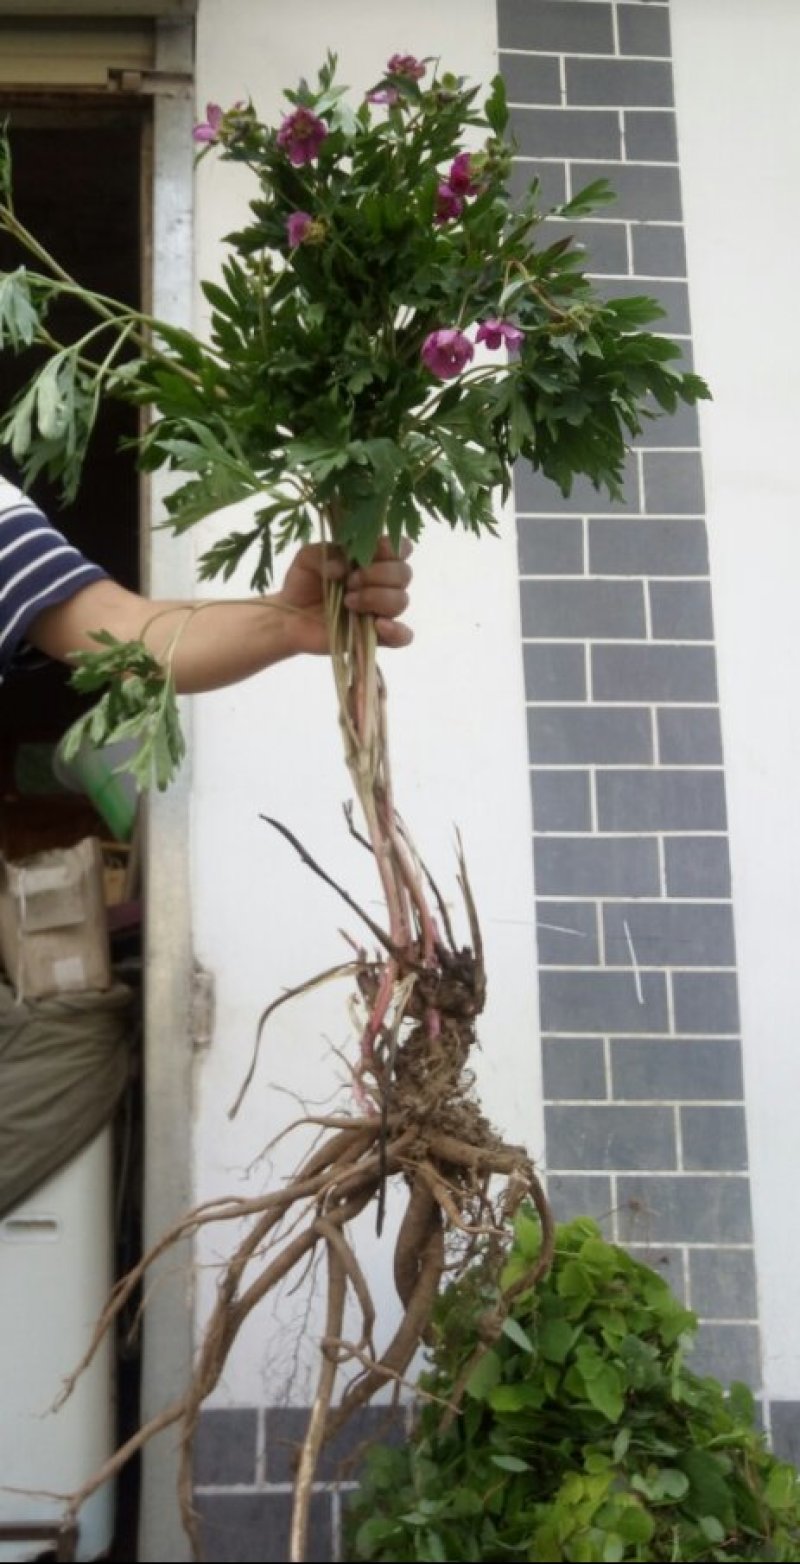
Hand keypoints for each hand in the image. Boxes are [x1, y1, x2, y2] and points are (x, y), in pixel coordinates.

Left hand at [278, 537, 412, 654]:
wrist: (291, 617)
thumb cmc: (303, 584)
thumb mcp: (306, 559)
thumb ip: (323, 554)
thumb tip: (342, 568)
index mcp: (372, 559)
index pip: (400, 548)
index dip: (390, 549)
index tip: (364, 557)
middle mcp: (382, 583)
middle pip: (404, 573)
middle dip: (377, 575)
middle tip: (349, 582)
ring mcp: (381, 610)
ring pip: (401, 600)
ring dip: (376, 598)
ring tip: (348, 602)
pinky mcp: (377, 636)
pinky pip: (403, 636)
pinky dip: (397, 630)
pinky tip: (378, 625)